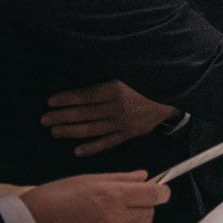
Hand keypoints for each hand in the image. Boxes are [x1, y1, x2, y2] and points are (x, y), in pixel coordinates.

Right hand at [20, 172, 169, 222]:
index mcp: (114, 196)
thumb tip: (144, 177)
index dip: (160, 193)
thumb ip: (120, 179)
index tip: (158, 192)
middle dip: (143, 208)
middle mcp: (116, 219)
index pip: (155, 195)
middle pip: (149, 215)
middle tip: (126, 204)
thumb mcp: (87, 180)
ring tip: (111, 219)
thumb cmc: (54, 198)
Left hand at [41, 82, 179, 157]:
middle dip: (62, 116)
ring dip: (71, 131)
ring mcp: (123, 123)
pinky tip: (77, 150)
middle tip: (44, 119)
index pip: (85, 96)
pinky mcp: (130, 133)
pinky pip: (108, 142)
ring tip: (54, 131)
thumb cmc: (153, 80)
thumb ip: (111, 77)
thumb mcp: (133, 72)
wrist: (178, 93)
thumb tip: (90, 78)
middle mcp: (117, 108)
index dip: (67, 99)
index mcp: (116, 90)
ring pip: (92, 129)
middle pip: (84, 114)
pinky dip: (93, 147)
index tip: (50, 102)